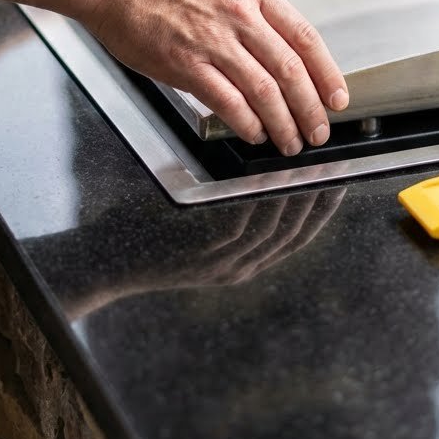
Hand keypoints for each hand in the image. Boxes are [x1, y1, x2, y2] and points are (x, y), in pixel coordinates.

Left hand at [65, 188, 346, 318]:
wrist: (99, 264)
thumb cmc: (141, 236)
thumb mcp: (193, 227)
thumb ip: (226, 208)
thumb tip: (254, 169)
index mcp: (240, 263)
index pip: (294, 238)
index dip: (319, 211)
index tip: (338, 181)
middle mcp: (237, 269)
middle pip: (292, 236)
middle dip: (318, 203)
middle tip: (338, 171)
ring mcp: (220, 265)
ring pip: (272, 232)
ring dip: (296, 201)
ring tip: (313, 170)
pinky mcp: (200, 257)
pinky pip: (242, 229)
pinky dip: (261, 206)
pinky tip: (272, 182)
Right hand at [88, 0, 349, 153]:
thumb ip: (245, 7)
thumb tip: (269, 47)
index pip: (304, 36)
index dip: (327, 73)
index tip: (337, 97)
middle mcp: (238, 13)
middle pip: (291, 70)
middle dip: (311, 108)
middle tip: (318, 131)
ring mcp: (212, 39)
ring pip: (266, 91)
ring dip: (284, 123)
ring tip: (289, 141)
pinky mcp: (185, 63)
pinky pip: (229, 102)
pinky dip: (248, 123)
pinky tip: (254, 133)